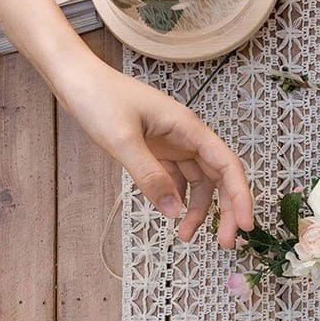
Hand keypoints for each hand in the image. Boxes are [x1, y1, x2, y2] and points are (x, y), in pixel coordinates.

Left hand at [56, 60, 252, 247]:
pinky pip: (177, 181)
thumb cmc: (98, 97)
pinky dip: (177, 201)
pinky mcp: (157, 152)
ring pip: (199, 184)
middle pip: (219, 179)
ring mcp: (172, 145)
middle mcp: (187, 137)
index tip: (246, 226)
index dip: (241, 197)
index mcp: (188, 128)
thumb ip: (149, 176)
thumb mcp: (122, 140)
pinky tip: (170, 216)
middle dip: (225, 211)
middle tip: (223, 243)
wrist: (74, 77)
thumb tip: (174, 212)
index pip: (228, 166)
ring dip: (198, 211)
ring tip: (185, 237)